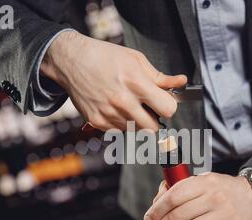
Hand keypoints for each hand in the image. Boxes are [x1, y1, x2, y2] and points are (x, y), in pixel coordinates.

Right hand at [40, 31, 186, 130]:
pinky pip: (119, 131)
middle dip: (155, 120)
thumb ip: (160, 77)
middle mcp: (122, 101)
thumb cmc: (103, 57)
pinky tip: (115, 108)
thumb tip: (180, 82)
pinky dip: (121, 123)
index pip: (167, 110)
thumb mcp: (135, 59)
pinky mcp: (97, 121)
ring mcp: (109, 114)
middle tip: (148, 108)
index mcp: (135, 83)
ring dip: (137, 122)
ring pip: (136, 131)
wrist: (71, 61)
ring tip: (128, 104)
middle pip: (153, 128)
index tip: (164, 103)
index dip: (168, 107)